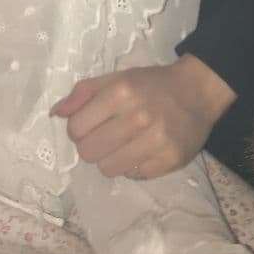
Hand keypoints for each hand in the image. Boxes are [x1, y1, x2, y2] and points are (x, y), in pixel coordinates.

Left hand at [51, 55, 235, 179]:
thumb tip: (55, 113)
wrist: (198, 91)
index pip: (76, 128)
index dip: (77, 129)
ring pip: (108, 169)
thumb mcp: (117, 78)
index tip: (89, 124)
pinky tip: (143, 149)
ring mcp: (156, 141)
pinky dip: (133, 165)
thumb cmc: (152, 84)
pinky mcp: (169, 160)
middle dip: (91, 146)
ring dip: (110, 159)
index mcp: (122, 91)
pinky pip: (132, 175)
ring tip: (123, 144)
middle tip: (105, 136)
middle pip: (89, 152)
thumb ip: (84, 92)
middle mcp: (139, 116)